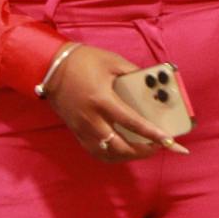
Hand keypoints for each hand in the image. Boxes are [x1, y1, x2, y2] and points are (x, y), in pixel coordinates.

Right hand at [40, 44, 185, 160]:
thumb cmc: (82, 61)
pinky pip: (95, 151)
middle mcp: (92, 118)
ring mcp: (82, 128)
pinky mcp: (76, 131)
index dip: (152, 134)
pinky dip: (111, 155)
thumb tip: (151, 84)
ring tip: (142, 151)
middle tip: (157, 147)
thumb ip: (133, 73)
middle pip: (120, 146)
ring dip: (127, 156)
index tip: (168, 141)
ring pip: (107, 154)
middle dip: (142, 151)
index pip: (132, 123)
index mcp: (102, 100)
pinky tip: (122, 151)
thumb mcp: (112, 61)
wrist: (51, 66)